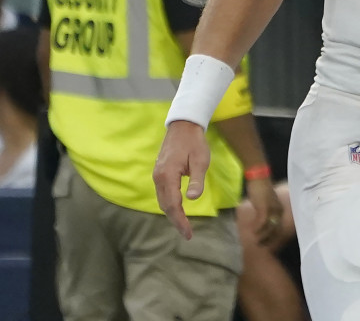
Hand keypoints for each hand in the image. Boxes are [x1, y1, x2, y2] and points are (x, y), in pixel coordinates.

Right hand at [152, 120, 210, 239]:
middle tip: (187, 234)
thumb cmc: (194, 143)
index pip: (173, 205)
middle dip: (176, 220)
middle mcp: (158, 177)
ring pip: (162, 200)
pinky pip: (163, 193)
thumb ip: (196, 180)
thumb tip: (192, 199)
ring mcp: (157, 175)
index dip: (180, 221)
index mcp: (167, 176)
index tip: (188, 233)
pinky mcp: (159, 173)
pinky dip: (169, 204)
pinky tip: (178, 209)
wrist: (183, 126)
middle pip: (165, 206)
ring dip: (172, 213)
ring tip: (184, 225)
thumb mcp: (200, 161)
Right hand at [244, 176, 286, 247]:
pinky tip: (253, 232)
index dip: (273, 236)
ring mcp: (272, 209)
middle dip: (269, 239)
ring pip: (270, 227)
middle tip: (262, 246)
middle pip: (276, 228)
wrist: (258, 177)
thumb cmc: (260, 188)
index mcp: (279, 209)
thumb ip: (264, 210)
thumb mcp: (264, 202)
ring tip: (257, 242)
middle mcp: (278, 210)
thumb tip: (260, 218)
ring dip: (263, 235)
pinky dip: (258, 228)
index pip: (278, 226)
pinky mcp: (265, 207)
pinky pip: (262, 222)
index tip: (267, 242)